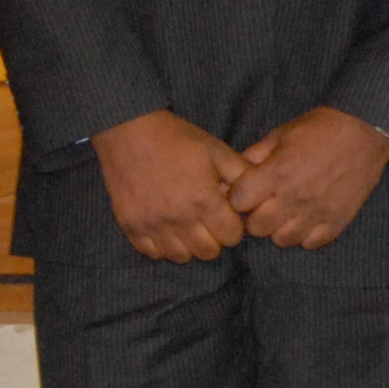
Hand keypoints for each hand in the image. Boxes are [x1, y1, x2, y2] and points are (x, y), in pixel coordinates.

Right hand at [95, 109, 249, 261]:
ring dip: (189, 245)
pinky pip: (152, 253)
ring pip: (181, 257)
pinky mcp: (130, 226)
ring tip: (187, 225)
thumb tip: (259, 197)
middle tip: (208, 220)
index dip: (233, 226)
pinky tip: (166, 228)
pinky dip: (161, 245)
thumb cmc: (178, 139)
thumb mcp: (217, 150)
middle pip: (208, 253)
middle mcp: (178, 218)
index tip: (226, 214)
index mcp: (203, 200)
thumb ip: (242, 175)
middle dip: (214, 238)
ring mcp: (152, 225)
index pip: (232, 238)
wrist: (129, 130)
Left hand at [230, 106, 388, 249]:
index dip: (239, 197)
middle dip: (256, 216)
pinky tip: (307, 219)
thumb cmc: (320, 128)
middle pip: (257, 228)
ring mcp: (317, 213)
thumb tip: (234, 173)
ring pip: (282, 240)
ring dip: (280, 228)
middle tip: (266, 203)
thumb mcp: (281, 133)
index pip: (238, 202)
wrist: (365, 131)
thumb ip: (255, 155)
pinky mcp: (337, 222)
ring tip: (287, 213)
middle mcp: (294, 197)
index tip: (247, 191)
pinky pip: (311, 243)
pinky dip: (305, 234)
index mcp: (277, 172)